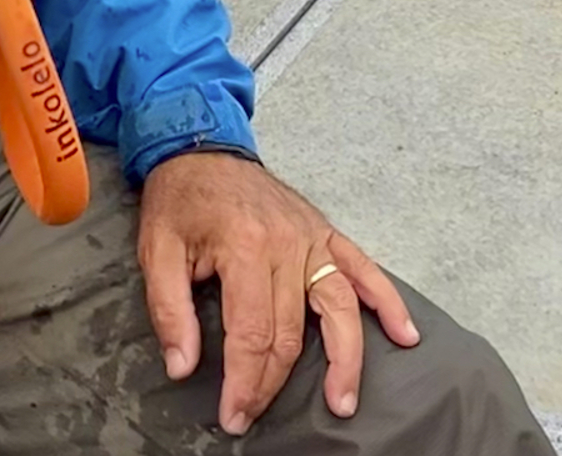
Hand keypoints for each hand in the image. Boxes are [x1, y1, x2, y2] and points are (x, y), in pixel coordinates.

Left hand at [137, 151, 418, 434]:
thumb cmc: (178, 199)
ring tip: (343, 402)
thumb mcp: (156, 249)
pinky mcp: (324, 230)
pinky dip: (387, 301)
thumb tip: (181, 366)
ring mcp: (311, 236)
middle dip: (273, 382)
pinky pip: (364, 268)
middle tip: (257, 414)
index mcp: (243, 246)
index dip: (244, 382)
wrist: (197, 146)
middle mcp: (285, 242)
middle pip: (291, 331)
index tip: (234, 415)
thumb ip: (169, 309)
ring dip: (346, 360)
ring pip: (339, 307)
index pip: (251, 332)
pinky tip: (404, 333)